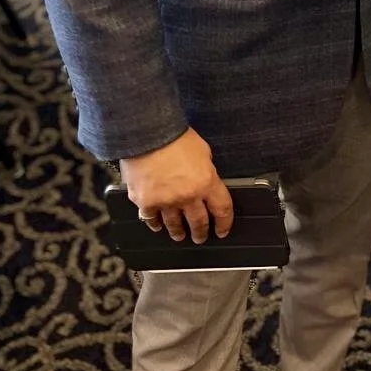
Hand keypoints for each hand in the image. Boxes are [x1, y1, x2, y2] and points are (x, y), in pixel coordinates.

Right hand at [121, 128, 233, 243]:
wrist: (147, 132)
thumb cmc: (175, 136)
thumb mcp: (202, 150)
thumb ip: (206, 170)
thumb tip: (204, 180)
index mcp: (206, 182)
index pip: (222, 209)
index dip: (224, 223)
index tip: (222, 230)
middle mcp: (188, 196)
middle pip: (198, 223)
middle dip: (201, 233)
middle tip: (200, 237)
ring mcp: (166, 202)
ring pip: (175, 226)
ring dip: (179, 232)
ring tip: (179, 236)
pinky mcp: (146, 202)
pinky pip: (152, 219)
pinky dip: (155, 223)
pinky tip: (157, 225)